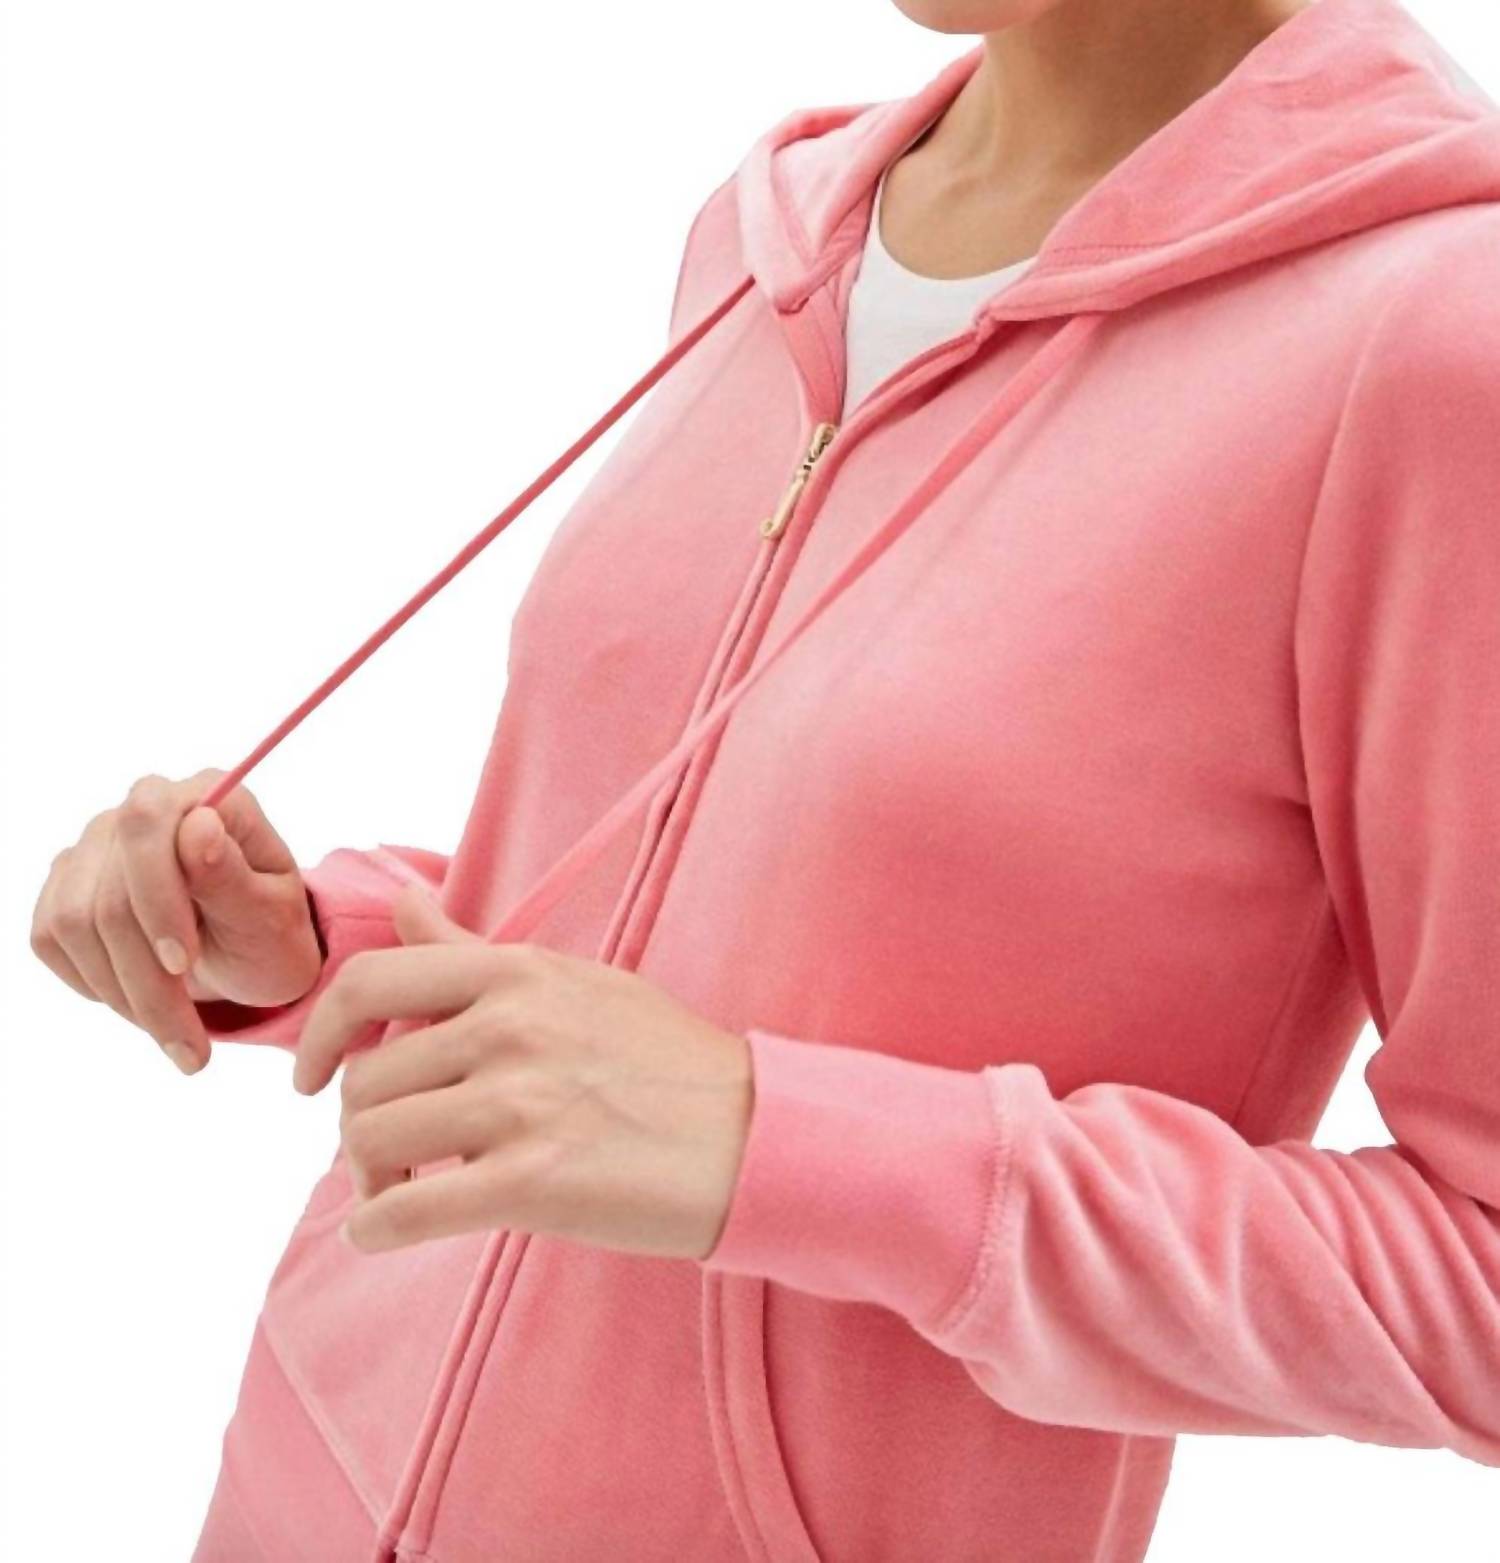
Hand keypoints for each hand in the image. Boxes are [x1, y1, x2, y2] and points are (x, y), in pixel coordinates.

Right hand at [29, 768, 323, 1073]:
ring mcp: (98, 843)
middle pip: (109, 892)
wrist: (250, 957)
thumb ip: (232, 875)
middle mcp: (145, 806)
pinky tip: (139, 1000)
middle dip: (145, 976)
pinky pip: (51, 938)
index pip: (147, 825)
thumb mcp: (271, 916)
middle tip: (187, 1038)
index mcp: (208, 795)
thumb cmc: (271, 932)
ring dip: (124, 995)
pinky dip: (95, 984)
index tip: (185, 964)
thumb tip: (199, 824)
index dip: (156, 901)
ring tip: (175, 1035)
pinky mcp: (68, 884)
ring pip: (75, 923)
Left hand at [292, 885, 754, 1260]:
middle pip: (364, 1079)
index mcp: (516, 973)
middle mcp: (509, 1027)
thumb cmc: (668, 1061)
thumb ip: (475, 952)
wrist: (756, 1135)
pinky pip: (405, 1213)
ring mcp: (520, 1103)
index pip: (370, 981)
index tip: (310, 1074)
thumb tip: (404, 903)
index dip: (317, 1032)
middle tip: (389, 1157)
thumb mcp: (574, 983)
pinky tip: (383, 1234)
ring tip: (401, 1192)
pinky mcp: (535, 1182)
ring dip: (367, 1180)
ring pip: (372, 1141)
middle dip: (356, 1125)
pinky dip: (372, 1231)